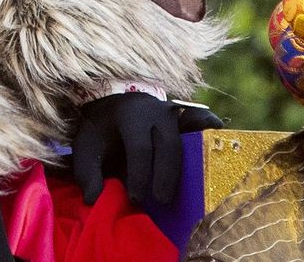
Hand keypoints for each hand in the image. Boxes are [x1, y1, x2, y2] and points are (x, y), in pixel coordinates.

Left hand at [71, 93, 219, 207]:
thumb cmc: (101, 131)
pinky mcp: (185, 116)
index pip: (139, 148)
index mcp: (129, 116)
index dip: (139, 175)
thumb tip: (92, 199)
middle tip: (161, 201)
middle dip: (165, 176)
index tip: (135, 199)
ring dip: (188, 167)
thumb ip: (86, 173)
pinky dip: (209, 130)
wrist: (112, 101)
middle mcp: (155, 111)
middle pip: (168, 145)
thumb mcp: (86, 147)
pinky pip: (200, 121)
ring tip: (189, 192)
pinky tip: (218, 142)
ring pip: (186, 139)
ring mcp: (173, 112)